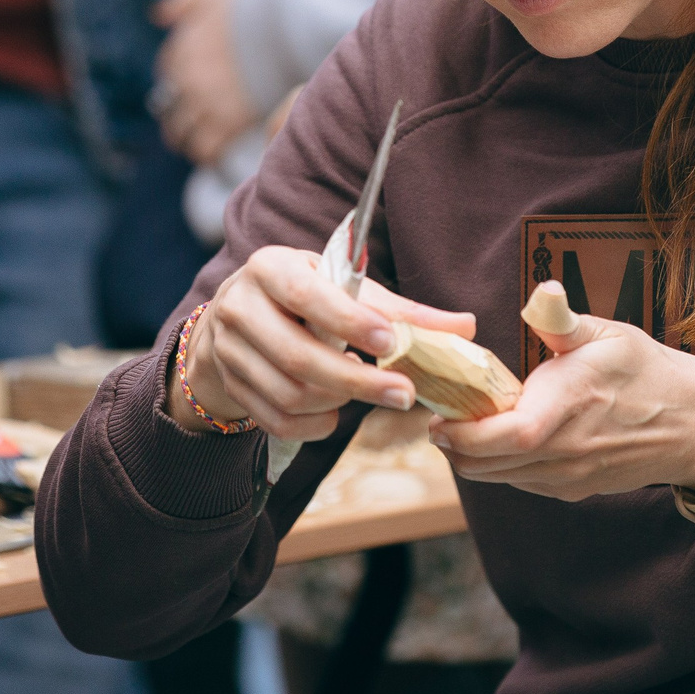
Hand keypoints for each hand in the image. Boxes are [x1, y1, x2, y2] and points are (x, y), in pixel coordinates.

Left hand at [151, 0, 260, 163]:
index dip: (179, 80)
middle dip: (176, 117)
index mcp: (183, 46)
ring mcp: (206, 101)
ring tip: (198, 148)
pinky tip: (216, 156)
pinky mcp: (228, 122)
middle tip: (183, 129)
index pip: (168, 69)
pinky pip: (208, 148)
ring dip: (188, 141)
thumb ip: (188, 0)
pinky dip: (210, 154)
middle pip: (168, 107)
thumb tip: (158, 14)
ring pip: (182, 133)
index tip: (187, 88)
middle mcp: (187, 76)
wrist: (289, 21)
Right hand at [169, 248, 479, 442]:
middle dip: (359, 381)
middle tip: (404, 394)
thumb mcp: (340, 287)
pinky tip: (336, 412)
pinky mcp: (229, 387)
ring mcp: (229, 350)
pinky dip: (316, 426)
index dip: (351, 321)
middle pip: (301, 357)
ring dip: (339, 400)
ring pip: (292, 394)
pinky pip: (279, 422)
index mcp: (271, 267)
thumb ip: (398, 310)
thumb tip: (465, 327)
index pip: (308, 295)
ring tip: (365, 388)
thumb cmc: (302, 298)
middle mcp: (241, 306)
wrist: (231, 323)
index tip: (392, 344)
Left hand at [431, 301, 694, 502]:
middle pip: (487, 465)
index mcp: (568, 405)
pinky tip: (504, 439)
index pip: (502, 437)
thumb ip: (563, 319)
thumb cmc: (647, 373)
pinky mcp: (573, 491)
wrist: (693, 425)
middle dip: (455, 446)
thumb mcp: (609, 335)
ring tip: (467, 426)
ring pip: (500, 479)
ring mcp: (569, 477)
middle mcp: (565, 450)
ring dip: (475, 458)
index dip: (462, 434)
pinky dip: (502, 468)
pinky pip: (522, 485)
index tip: (439, 416)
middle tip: (441, 418)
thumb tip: (545, 290)